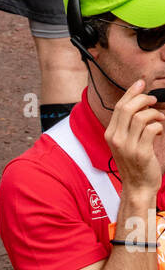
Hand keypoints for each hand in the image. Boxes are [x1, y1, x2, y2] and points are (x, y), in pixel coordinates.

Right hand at [105, 79, 163, 196]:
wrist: (138, 186)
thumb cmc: (134, 163)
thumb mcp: (125, 142)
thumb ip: (128, 124)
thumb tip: (139, 102)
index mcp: (110, 134)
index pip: (120, 106)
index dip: (131, 92)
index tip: (141, 82)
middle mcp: (116, 139)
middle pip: (129, 108)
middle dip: (144, 99)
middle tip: (154, 101)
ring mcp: (128, 146)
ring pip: (141, 117)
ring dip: (154, 114)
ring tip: (159, 119)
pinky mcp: (141, 152)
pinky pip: (151, 129)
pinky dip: (158, 126)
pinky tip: (159, 131)